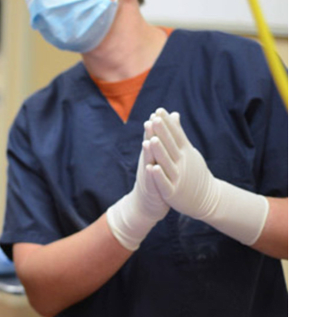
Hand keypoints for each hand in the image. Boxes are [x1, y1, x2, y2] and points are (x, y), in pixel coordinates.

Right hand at [105, 117, 169, 250]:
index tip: (159, 111)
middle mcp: (148, 164)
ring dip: (149, 153)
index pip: (154, 138)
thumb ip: (163, 141)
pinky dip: (152, 174)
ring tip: (150, 141)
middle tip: (152, 120)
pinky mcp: (152, 190)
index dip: (157, 126)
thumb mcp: (159, 160)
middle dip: (151, 135)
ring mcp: (149, 176)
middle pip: (150, 147)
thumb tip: (169, 122)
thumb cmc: (156, 179)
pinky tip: (152, 168)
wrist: (147, 205)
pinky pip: (151, 181)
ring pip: (149, 163)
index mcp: (153, 156)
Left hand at [145, 108, 267, 244]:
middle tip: (154, 118)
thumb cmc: (194, 172)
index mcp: (186, 152)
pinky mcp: (172, 192)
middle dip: (163, 133)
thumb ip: (178, 134)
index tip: (159, 110)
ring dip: (159, 152)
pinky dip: (158, 175)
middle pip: (171, 146)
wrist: (207, 199)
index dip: (167, 124)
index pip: (176, 135)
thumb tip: (173, 114)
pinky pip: (165, 183)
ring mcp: (178, 177)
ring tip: (151, 140)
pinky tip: (151, 167)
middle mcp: (183, 163)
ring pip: (167, 163)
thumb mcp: (188, 151)